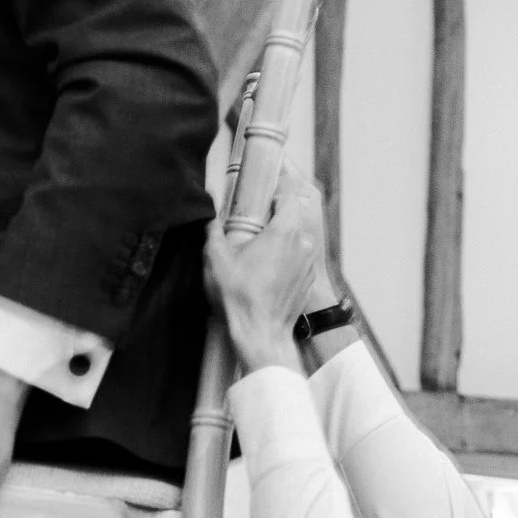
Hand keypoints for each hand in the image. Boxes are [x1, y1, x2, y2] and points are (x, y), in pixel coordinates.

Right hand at [206, 163, 324, 375]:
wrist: (261, 337)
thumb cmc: (240, 299)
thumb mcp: (216, 259)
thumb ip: (212, 228)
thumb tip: (208, 208)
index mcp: (284, 231)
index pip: (289, 192)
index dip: (276, 183)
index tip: (262, 180)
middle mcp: (303, 243)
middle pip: (294, 211)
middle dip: (276, 207)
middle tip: (254, 208)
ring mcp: (308, 262)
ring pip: (298, 234)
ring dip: (281, 231)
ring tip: (258, 237)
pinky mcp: (307, 279)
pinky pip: (299, 255)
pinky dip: (287, 252)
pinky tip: (267, 261)